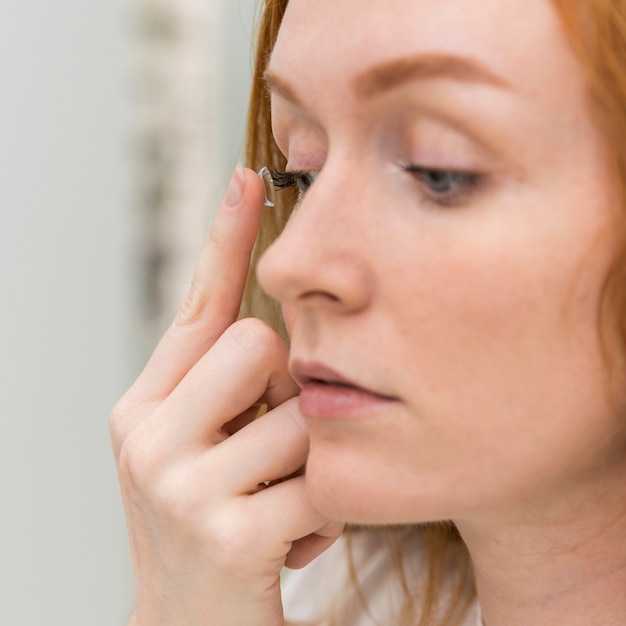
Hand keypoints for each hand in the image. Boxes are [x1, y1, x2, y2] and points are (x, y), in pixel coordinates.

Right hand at [110, 165, 342, 625]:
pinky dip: (326, 511)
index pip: (197, 305)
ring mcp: (182, 487)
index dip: (227, 240)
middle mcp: (148, 434)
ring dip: (306, 460)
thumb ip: (222, 387)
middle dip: (283, 395)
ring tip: (278, 500)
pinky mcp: (230, 535)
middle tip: (268, 450)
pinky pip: (324, 482)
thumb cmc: (206, 525)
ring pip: (300, 415)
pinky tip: (293, 539)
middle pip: (259, 347)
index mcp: (143, 406)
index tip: (250, 179)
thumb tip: (276, 323)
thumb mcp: (198, 448)